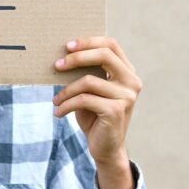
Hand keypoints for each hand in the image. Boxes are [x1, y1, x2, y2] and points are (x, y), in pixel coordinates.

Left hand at [52, 37, 141, 188]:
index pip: (111, 45)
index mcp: (128, 72)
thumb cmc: (94, 115)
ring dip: (66, 91)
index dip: (89, 41)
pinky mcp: (116, 111)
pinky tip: (58, 112)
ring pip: (88, 81)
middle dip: (76, 58)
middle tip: (56, 65)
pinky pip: (84, 100)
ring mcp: (127, 96)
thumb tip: (62, 54)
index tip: (67, 46)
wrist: (105, 147)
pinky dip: (67, 104)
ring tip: (56, 100)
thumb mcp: (91, 90)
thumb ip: (86, 71)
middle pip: (103, 56)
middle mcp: (132, 81)